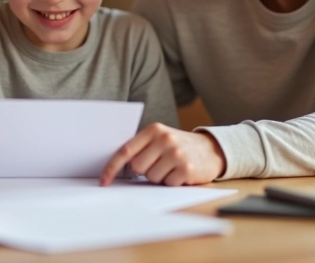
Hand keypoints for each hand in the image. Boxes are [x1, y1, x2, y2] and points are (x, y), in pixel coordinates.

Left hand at [100, 123, 225, 185]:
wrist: (211, 150)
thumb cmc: (178, 146)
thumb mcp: (160, 139)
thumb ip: (141, 147)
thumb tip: (115, 167)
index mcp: (154, 130)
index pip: (126, 150)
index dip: (112, 167)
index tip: (104, 181)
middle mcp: (165, 139)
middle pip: (137, 167)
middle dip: (145, 170)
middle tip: (158, 163)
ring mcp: (176, 154)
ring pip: (151, 177)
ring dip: (159, 177)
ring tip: (171, 167)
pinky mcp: (187, 169)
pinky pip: (167, 184)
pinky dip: (171, 182)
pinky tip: (180, 173)